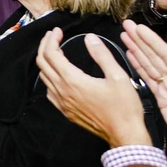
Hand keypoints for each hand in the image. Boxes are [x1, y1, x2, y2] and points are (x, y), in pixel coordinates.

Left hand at [37, 27, 150, 146]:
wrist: (125, 135)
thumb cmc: (124, 108)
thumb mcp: (118, 77)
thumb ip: (102, 55)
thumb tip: (90, 38)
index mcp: (72, 80)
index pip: (50, 54)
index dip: (51, 39)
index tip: (57, 31)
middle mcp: (62, 91)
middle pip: (42, 63)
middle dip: (45, 46)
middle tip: (53, 37)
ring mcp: (62, 103)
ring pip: (43, 76)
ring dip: (46, 61)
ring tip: (56, 52)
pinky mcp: (65, 111)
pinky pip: (49, 91)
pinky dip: (49, 77)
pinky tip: (59, 74)